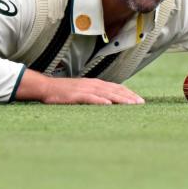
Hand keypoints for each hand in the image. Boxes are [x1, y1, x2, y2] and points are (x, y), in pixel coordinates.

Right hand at [15, 69, 144, 104]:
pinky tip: (108, 104)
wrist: (46, 87)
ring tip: (131, 104)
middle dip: (129, 97)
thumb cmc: (64, 92)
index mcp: (95, 83)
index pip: (116, 87)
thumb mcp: (82, 91)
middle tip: (141, 104)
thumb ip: (95, 94)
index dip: (128, 93)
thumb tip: (108, 101)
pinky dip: (100, 100)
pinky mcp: (76, 95)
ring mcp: (85, 89)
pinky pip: (90, 98)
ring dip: (119, 99)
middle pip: (115, 90)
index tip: (139, 100)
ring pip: (106, 93)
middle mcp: (93, 84)